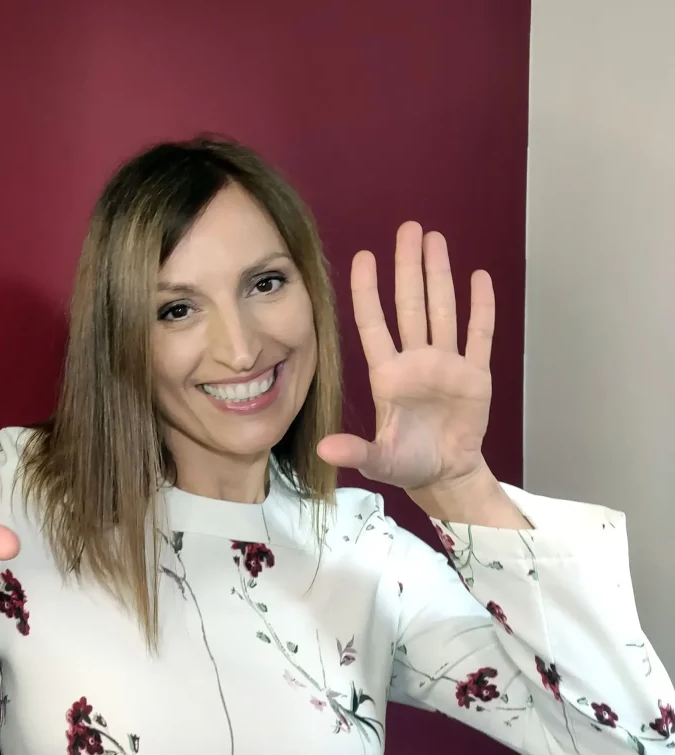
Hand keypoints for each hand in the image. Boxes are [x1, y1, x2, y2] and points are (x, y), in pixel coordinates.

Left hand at [317, 222, 493, 493]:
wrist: (444, 475)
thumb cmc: (405, 464)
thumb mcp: (377, 461)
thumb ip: (354, 451)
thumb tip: (323, 449)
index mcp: (388, 376)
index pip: (374, 324)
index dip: (368, 291)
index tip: (364, 256)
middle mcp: (415, 362)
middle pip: (411, 305)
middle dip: (409, 267)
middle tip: (408, 229)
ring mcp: (446, 365)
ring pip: (442, 310)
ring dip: (441, 275)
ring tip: (435, 239)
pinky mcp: (475, 376)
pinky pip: (479, 335)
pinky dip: (481, 308)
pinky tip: (478, 277)